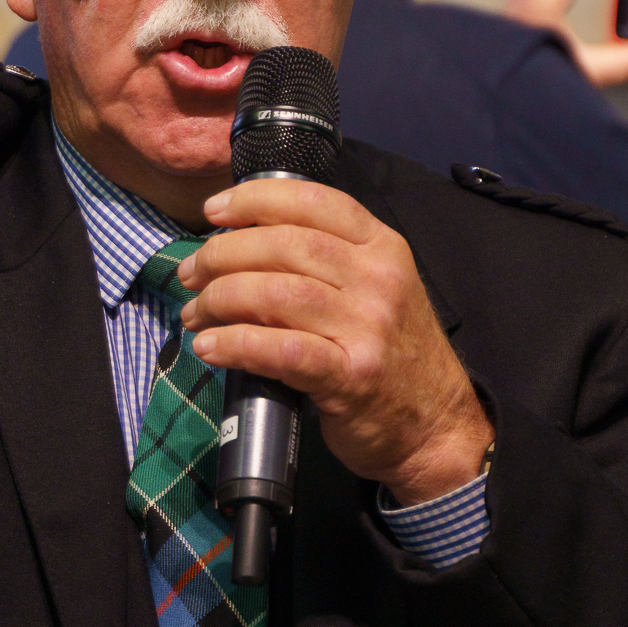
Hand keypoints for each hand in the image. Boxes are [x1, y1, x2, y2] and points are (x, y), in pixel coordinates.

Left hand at [176, 176, 493, 504]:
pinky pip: (280, 351)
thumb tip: (239, 243)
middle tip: (191, 274)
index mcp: (383, 247)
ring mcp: (368, 328)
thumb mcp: (376, 290)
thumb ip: (326, 261)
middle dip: (222, 254)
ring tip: (195, 314)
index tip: (213, 212)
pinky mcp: (351, 377)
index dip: (254, 200)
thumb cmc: (392, 354)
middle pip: (283, 245)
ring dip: (220, 299)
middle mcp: (379, 280)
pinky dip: (236, 345)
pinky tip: (210, 347)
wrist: (436, 426)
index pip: (313, 202)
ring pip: (275, 293)